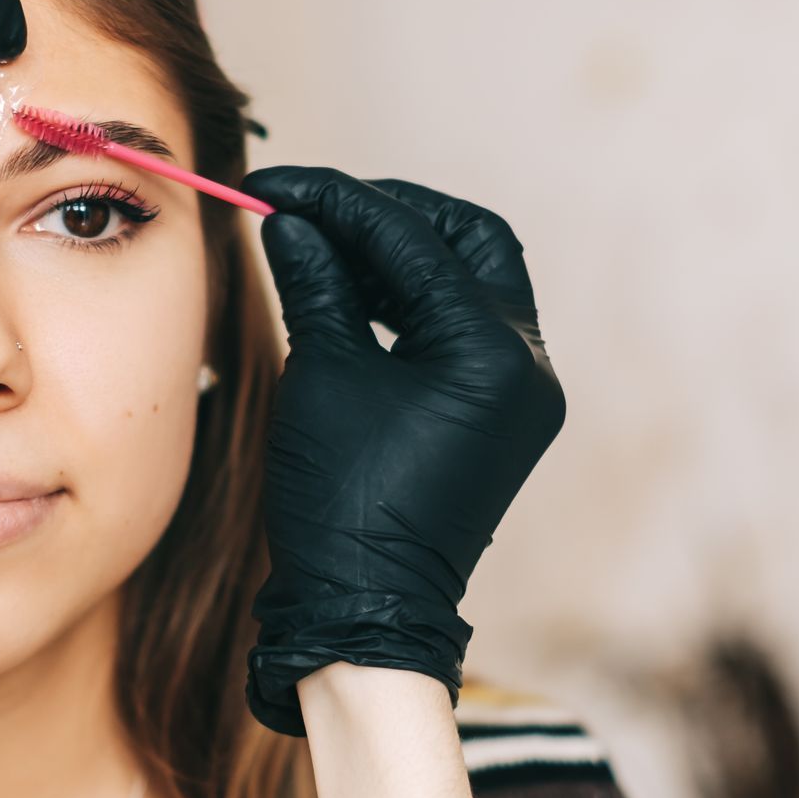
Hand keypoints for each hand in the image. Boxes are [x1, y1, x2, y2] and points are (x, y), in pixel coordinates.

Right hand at [238, 166, 566, 735]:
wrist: (363, 611)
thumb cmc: (340, 502)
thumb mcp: (321, 376)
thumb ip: (315, 282)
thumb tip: (289, 218)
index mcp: (492, 352)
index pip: (410, 239)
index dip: (335, 202)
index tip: (273, 186)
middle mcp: (525, 363)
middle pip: (469, 240)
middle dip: (389, 213)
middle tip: (315, 207)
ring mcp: (518, 390)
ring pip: (470, 278)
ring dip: (398, 254)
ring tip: (321, 246)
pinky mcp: (496, 412)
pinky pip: (460, 326)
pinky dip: (409, 300)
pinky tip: (352, 293)